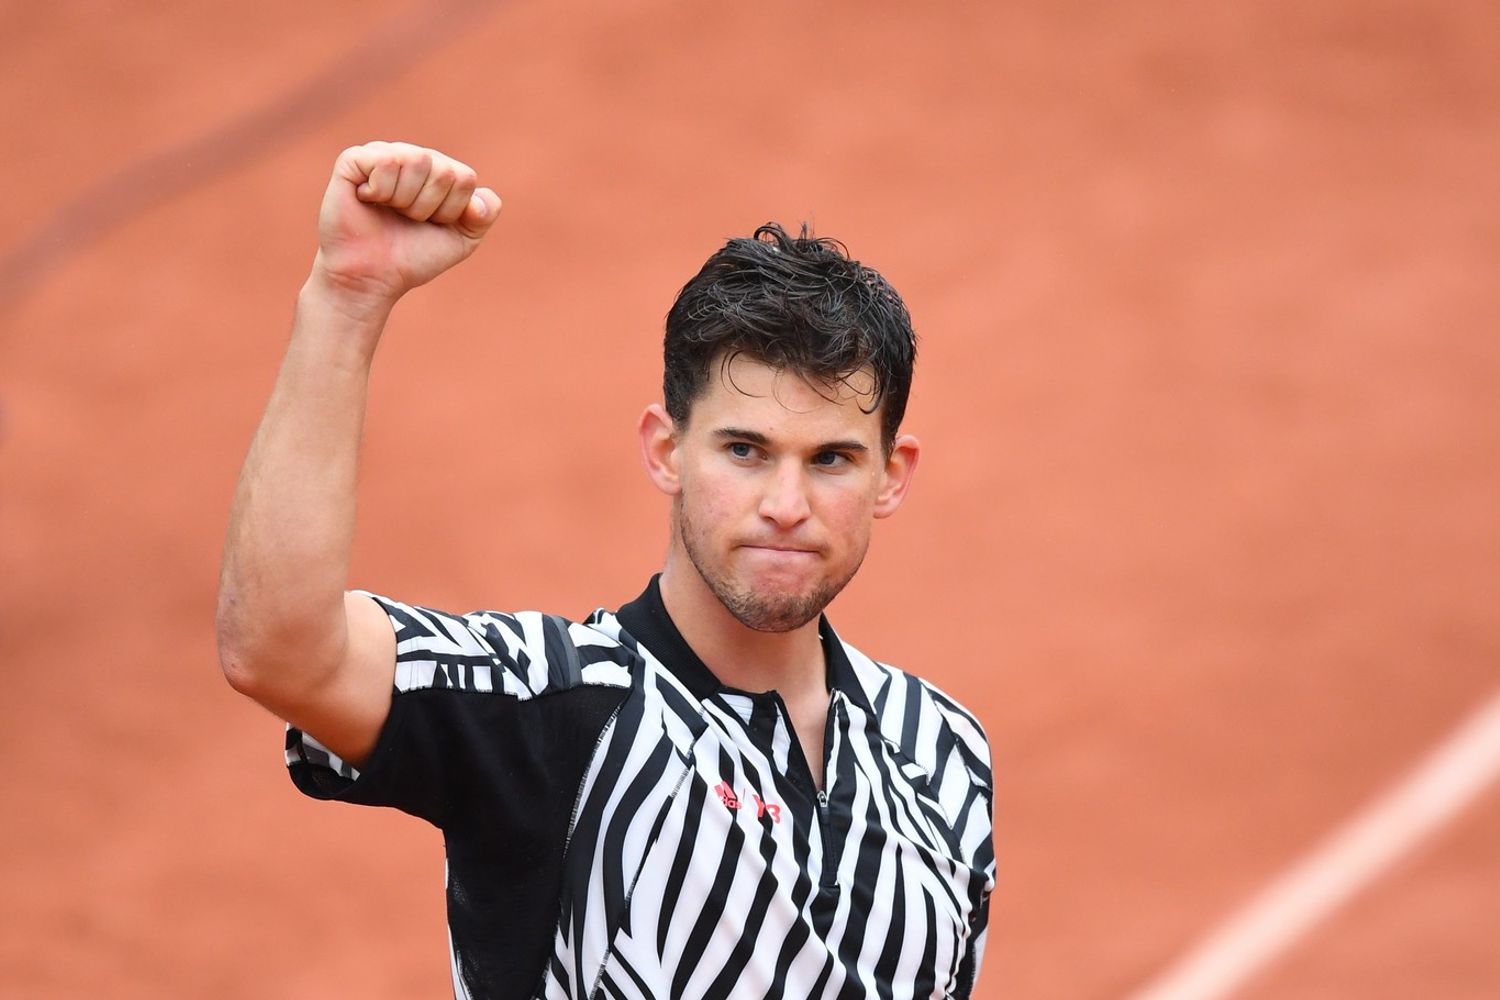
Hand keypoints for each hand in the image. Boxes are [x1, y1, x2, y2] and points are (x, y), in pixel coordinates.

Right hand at [310, 141, 501, 308]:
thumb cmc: (412, 256)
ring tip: (388, 210)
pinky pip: (387, 161)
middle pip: (443, 171)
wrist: (371, 277)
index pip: (465, 178)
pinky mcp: (354, 159)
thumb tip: (477, 199)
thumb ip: (484, 215)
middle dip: (428, 207)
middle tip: (406, 220)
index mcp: (438, 171)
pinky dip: (381, 190)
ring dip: (405, 200)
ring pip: (417, 160)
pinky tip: (367, 199)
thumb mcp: (461, 240)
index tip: (430, 224)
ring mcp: (383, 154)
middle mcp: (412, 157)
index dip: (451, 211)